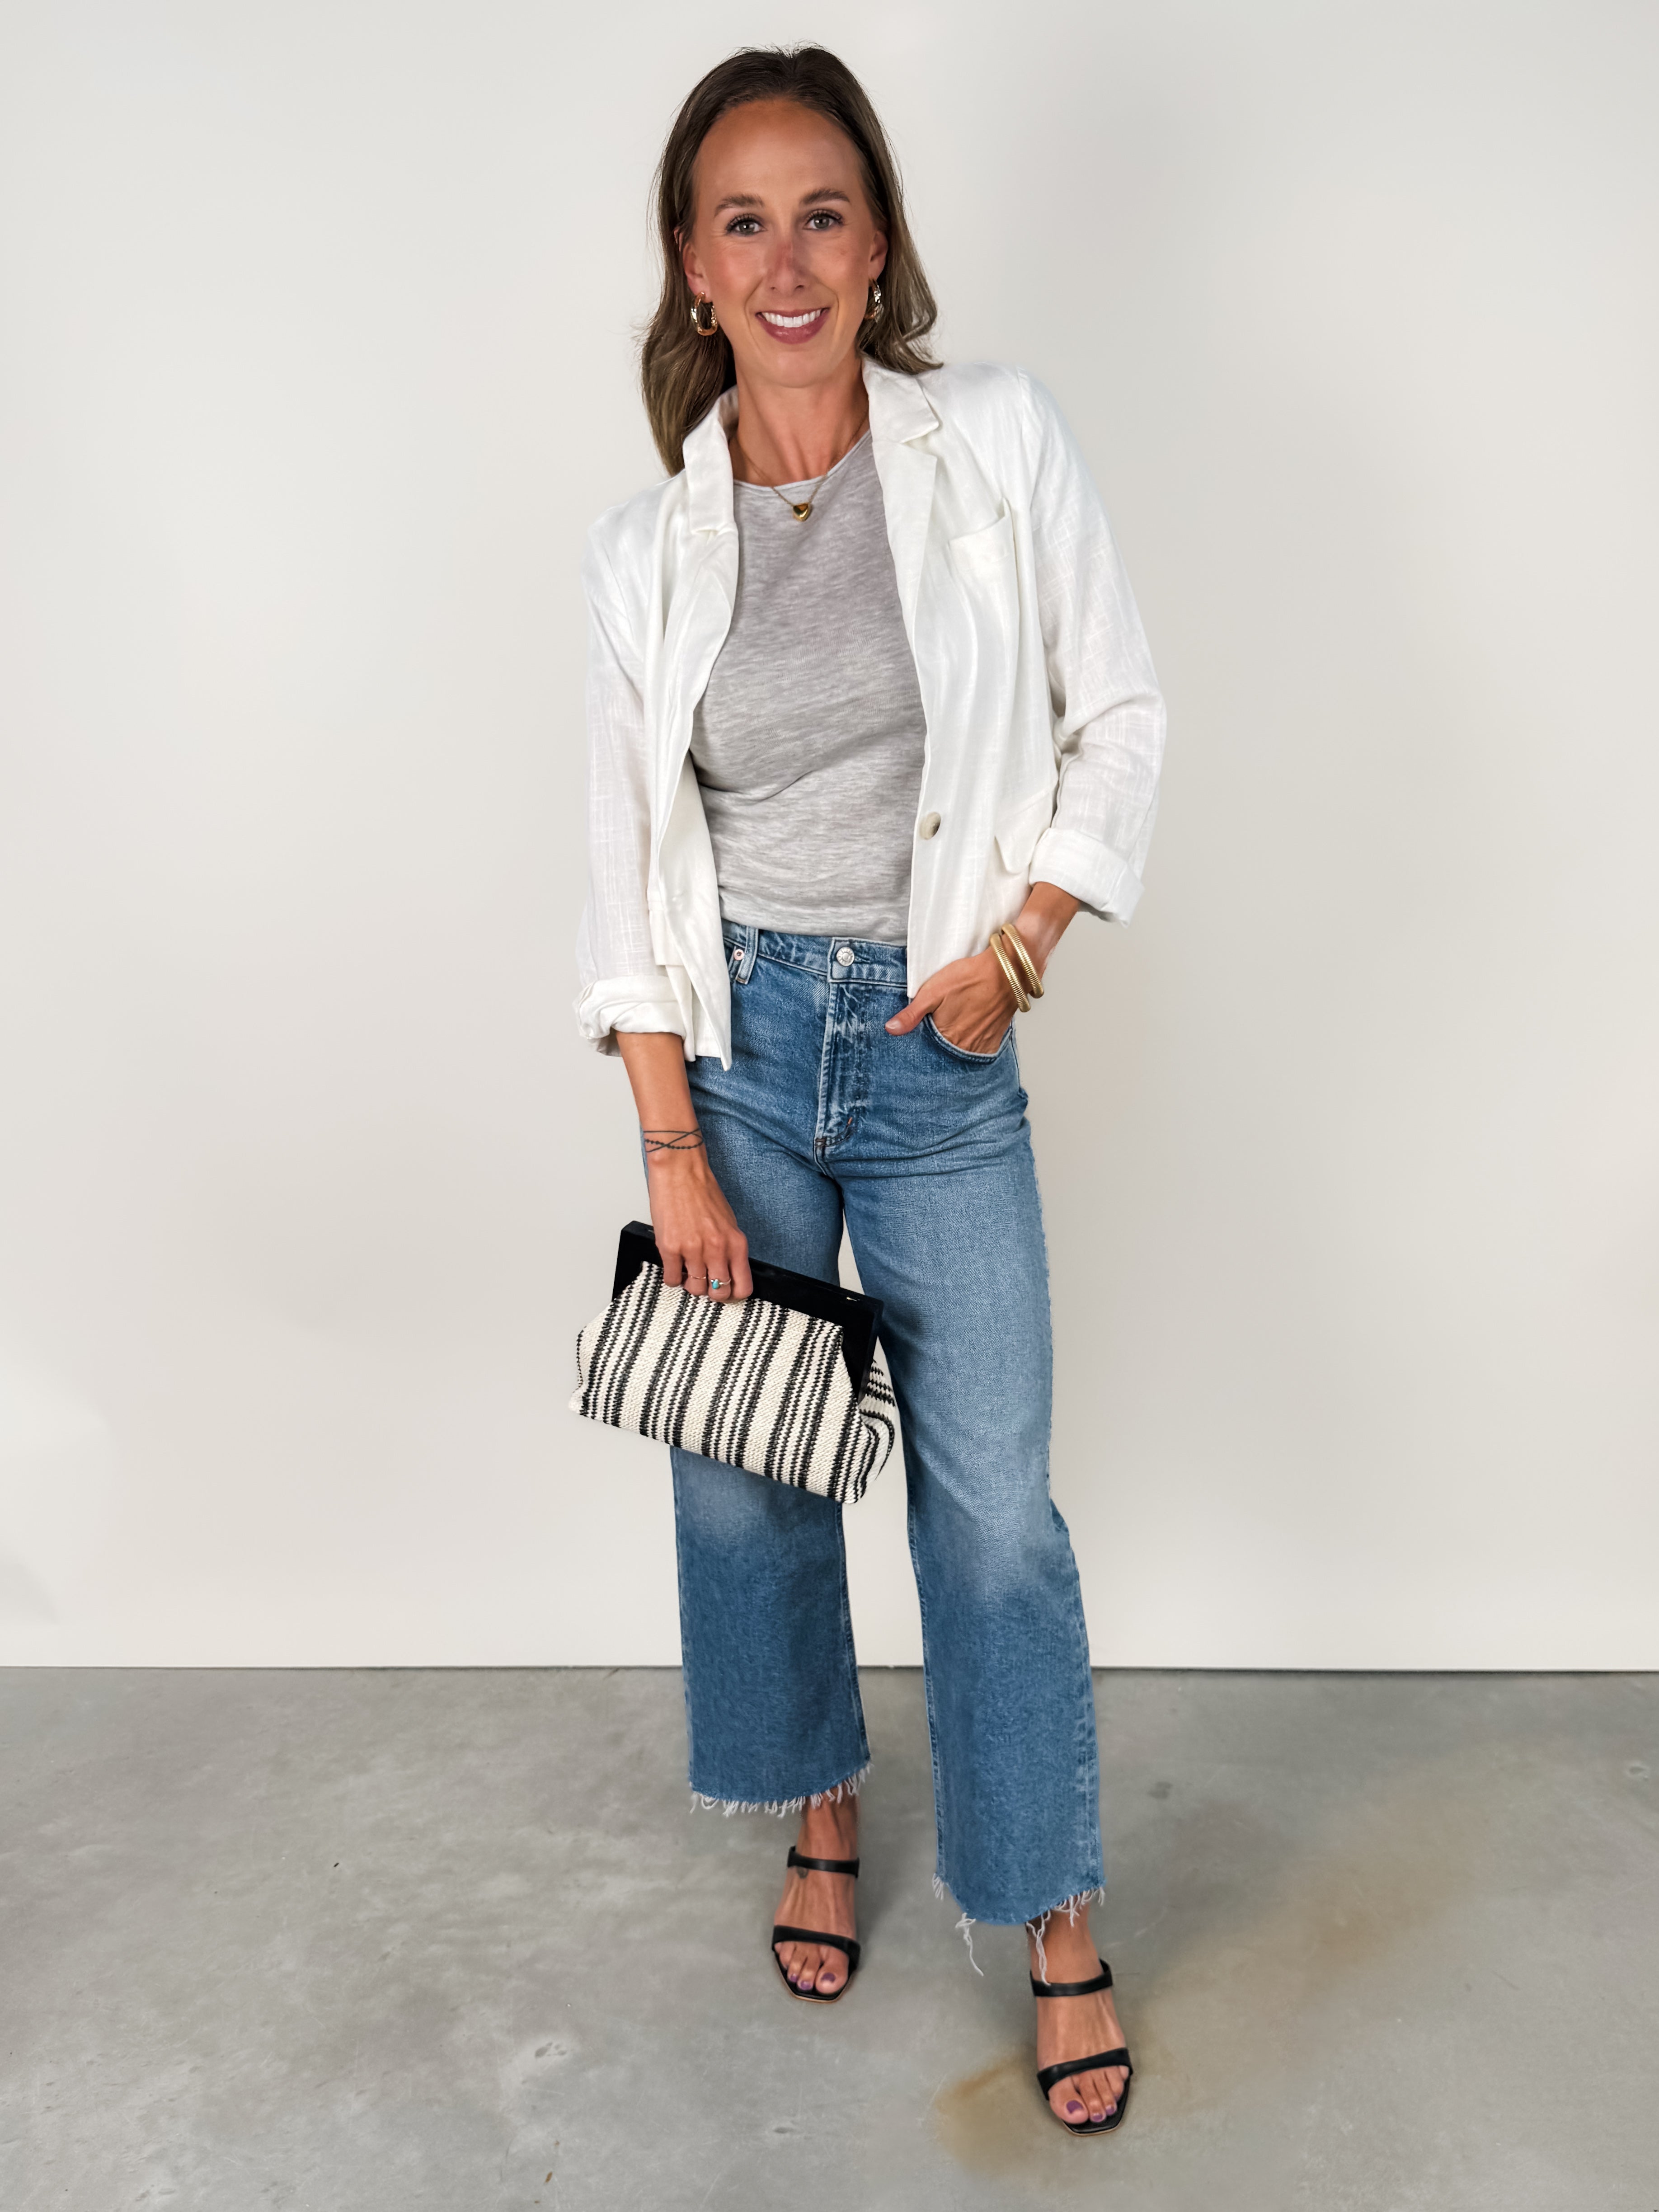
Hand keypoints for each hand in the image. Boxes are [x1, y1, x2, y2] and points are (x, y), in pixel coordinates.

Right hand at [646, 1145, 752, 1301]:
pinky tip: (674, 1265)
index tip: (728, 1291)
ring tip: (688, 1271)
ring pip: (695, 1289)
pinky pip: (672, 1279)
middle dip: (712, 1291)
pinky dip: (673, 1277)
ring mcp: (692, 1250)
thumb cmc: (703, 1192)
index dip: (735, 1294)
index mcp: (735, 1243)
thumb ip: (729, 1247)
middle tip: (706, 1283)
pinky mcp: (670, 1248)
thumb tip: (726, 1270)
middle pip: (719, 1292)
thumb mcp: (728, 1221)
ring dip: (691, 1284)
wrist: (680, 1173)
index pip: (743, 1285)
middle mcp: (716, 1249)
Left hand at [883, 947, 1014, 1053]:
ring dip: (956, 1045)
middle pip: (945, 1053)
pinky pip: (979, 1051)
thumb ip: (911, 1014)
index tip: (922, 1032)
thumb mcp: (932, 991)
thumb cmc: (970, 977)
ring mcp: (981, 1045)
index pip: (927, 1051)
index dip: (921, 1043)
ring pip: (962, 1053)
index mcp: (946, 1038)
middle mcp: (965, 1047)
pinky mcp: (994, 1039)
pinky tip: (969, 1030)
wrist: (1006, 971)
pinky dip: (972, 1044)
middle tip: (942, 1025)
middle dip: (938, 1045)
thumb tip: (891, 1029)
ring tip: (955, 1026)